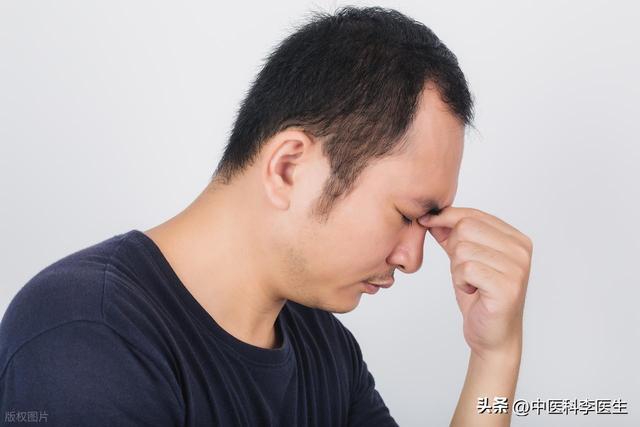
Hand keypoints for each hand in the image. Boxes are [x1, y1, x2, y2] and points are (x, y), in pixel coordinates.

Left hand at [418, 207, 532, 358]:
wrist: (492, 335)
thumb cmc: (480, 297)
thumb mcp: (464, 259)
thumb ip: (452, 236)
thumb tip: (431, 215)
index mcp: (515, 239)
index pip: (473, 214)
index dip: (446, 217)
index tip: (426, 221)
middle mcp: (521, 250)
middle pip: (466, 227)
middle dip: (453, 248)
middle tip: (464, 270)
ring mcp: (517, 268)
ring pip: (463, 249)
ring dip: (457, 269)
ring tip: (471, 283)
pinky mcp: (507, 286)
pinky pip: (466, 269)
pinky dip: (460, 281)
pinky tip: (472, 291)